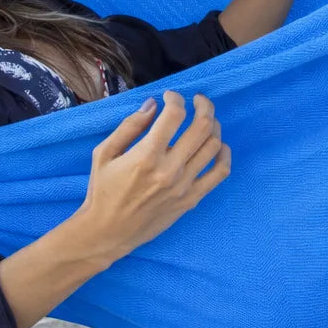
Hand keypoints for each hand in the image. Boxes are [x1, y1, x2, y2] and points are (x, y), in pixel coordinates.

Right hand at [75, 91, 229, 255]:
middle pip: (202, 126)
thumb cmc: (102, 190)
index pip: (174, 115)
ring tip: (206, 120)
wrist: (107, 232)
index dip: (175, 98)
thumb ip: (130, 126)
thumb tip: (153, 104)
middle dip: (203, 105)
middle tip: (197, 99)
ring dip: (214, 125)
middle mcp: (170, 169)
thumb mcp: (104, 153)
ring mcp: (184, 185)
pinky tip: (219, 146)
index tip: (170, 96)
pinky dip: (224, 155)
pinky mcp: (191, 199)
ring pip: (213, 146)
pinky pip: (219, 173)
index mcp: (146, 155)